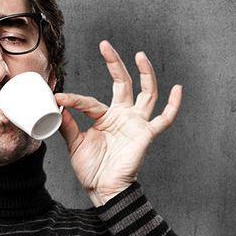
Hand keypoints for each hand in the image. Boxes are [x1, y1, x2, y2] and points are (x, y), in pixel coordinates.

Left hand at [54, 40, 182, 205]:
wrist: (103, 190)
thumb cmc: (91, 169)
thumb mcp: (75, 145)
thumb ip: (68, 125)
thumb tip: (58, 106)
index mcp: (104, 118)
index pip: (89, 101)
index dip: (73, 99)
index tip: (58, 96)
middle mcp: (122, 116)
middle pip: (122, 83)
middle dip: (114, 64)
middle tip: (105, 45)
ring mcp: (135, 123)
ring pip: (145, 93)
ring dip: (144, 74)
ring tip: (139, 55)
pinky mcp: (146, 134)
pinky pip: (164, 119)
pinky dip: (173, 105)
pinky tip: (177, 88)